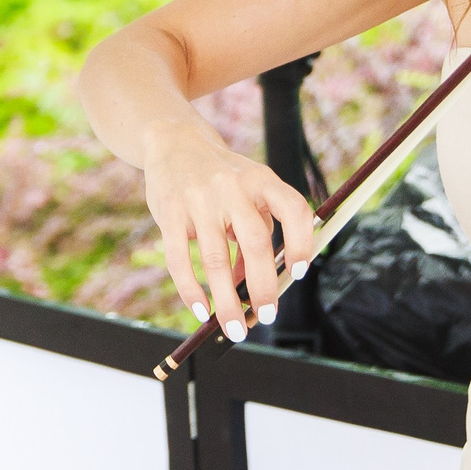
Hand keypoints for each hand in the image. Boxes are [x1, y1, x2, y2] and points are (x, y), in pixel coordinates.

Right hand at [142, 128, 315, 341]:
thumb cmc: (221, 176)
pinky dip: (191, 291)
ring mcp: (198, 199)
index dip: (301, 242)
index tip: (298, 273)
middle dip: (263, 287)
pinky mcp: (169, 212)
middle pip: (255, 243)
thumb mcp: (248, 190)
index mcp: (261, 180)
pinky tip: (200, 310)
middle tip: (266, 317)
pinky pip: (180, 260)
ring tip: (234, 328)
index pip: (292, 209)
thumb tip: (252, 285)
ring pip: (215, 260)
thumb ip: (256, 231)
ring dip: (226, 301)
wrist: (174, 141)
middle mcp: (232, 187)